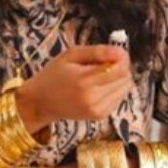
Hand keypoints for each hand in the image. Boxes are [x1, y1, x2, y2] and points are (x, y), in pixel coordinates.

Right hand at [16, 44, 133, 132]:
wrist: (42, 102)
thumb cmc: (54, 74)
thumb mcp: (71, 55)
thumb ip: (97, 52)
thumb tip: (121, 52)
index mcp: (84, 80)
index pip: (120, 69)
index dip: (122, 58)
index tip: (113, 53)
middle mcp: (93, 98)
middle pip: (125, 78)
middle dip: (121, 67)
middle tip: (104, 63)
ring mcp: (97, 109)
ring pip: (125, 88)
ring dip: (118, 78)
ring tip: (100, 75)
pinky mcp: (100, 116)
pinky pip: (119, 98)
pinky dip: (114, 89)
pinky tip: (99, 86)